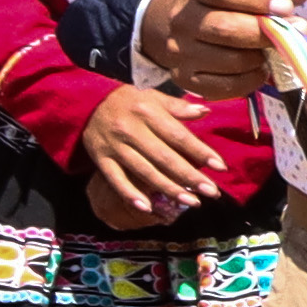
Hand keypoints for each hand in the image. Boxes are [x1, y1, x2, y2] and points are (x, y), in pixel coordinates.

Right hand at [77, 85, 233, 224]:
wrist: (87, 104)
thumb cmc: (129, 102)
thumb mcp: (153, 97)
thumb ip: (178, 107)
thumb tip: (205, 112)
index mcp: (148, 112)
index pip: (178, 135)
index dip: (200, 152)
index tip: (220, 167)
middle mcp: (132, 130)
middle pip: (164, 157)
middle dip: (190, 176)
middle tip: (211, 192)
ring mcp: (115, 147)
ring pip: (144, 172)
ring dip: (168, 189)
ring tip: (191, 202)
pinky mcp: (101, 160)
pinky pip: (116, 180)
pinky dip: (130, 195)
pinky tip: (147, 208)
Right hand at [144, 0, 303, 94]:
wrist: (186, 27)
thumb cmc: (226, 4)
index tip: (286, 6)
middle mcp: (182, 19)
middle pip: (226, 28)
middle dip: (266, 32)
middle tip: (297, 32)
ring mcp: (180, 51)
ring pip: (231, 60)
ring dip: (262, 58)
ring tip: (273, 51)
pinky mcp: (186, 79)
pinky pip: (227, 86)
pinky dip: (252, 80)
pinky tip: (260, 69)